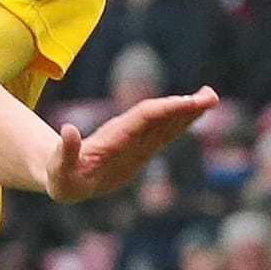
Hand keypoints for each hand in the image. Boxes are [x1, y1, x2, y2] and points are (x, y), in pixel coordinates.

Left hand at [44, 86, 218, 202]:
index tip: (187, 102)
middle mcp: (126, 136)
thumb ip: (65, 151)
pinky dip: (180, 124)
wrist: (60, 174)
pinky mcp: (139, 151)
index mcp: (112, 139)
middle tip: (211, 95)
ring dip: (186, 112)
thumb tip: (68, 130)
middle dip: (183, 107)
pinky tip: (194, 115)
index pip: (143, 119)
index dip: (165, 110)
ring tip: (210, 99)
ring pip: (164, 123)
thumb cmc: (60, 174)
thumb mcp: (59, 167)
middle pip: (158, 116)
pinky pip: (163, 134)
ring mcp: (134, 142)